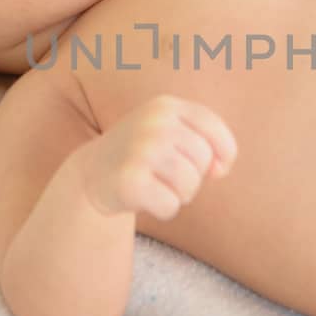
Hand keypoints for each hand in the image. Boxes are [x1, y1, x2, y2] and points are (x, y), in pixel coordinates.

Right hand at [82, 95, 236, 219]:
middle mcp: (153, 122)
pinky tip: (144, 199)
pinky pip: (170, 205)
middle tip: (167, 176)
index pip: (215, 130)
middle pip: (203, 160)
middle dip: (193, 177)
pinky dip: (163, 210)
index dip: (223, 154)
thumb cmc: (144, 155)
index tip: (215, 169)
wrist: (93, 173)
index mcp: (166, 106)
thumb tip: (220, 168)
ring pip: (189, 184)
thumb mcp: (173, 134)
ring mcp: (140, 149)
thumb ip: (206, 143)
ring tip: (157, 186)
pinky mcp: (129, 180)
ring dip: (179, 195)